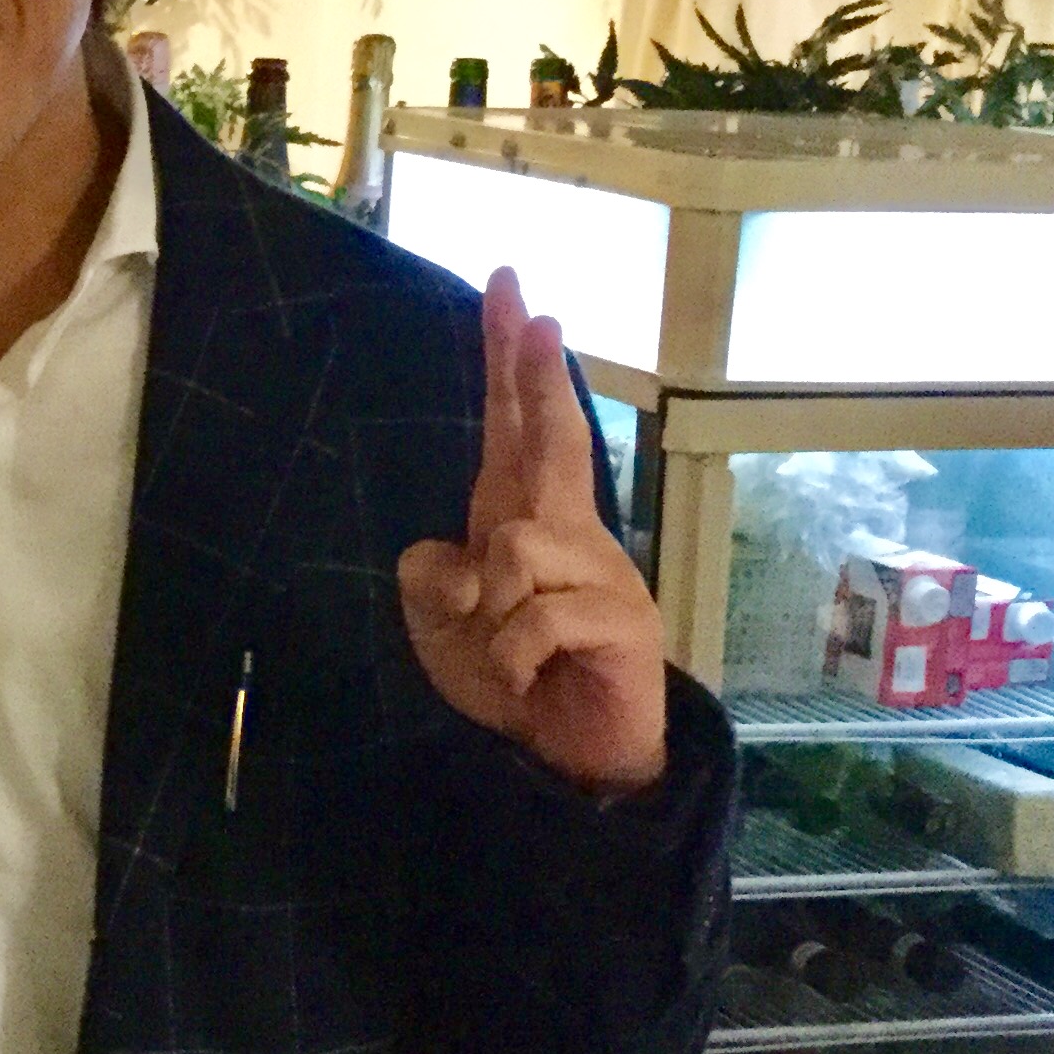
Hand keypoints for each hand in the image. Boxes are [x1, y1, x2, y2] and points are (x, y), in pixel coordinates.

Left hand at [395, 269, 667, 795]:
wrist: (566, 759)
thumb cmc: (505, 677)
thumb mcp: (437, 623)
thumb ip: (431, 573)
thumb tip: (460, 554)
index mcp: (521, 519)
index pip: (514, 424)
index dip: (513, 362)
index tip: (514, 295)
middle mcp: (568, 531)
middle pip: (552, 436)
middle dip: (536, 372)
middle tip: (533, 307)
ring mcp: (601, 572)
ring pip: (518, 546)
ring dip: (490, 609)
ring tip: (507, 650)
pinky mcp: (622, 622)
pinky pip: (537, 616)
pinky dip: (512, 653)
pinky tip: (529, 676)